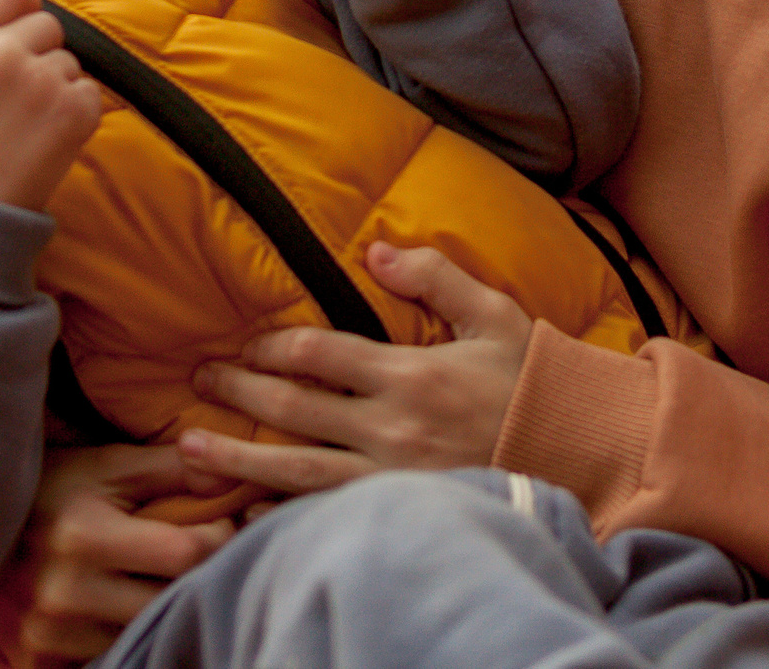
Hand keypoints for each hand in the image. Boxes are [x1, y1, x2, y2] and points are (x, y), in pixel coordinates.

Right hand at [0, 0, 102, 210]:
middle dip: (35, 48)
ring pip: (67, 60)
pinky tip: (44, 133)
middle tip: (14, 87)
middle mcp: (6, 52)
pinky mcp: (74, 111)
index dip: (17, 6)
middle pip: (45, 25)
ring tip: (23, 117)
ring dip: (54, 81)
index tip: (15, 28)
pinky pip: (88, 91)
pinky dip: (74, 109)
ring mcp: (44, 81)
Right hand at [0, 444, 235, 667]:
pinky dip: (125, 637)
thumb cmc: (48, 488)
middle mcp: (66, 593)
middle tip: (201, 555)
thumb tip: (234, 472)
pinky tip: (124, 607)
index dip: (219, 537)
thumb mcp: (106, 466)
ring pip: (144, 634)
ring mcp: (50, 636)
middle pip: (171, 601)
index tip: (220, 525)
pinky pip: (108, 658)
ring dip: (163, 609)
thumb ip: (172, 468)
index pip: (187, 553)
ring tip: (160, 578)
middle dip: (197, 577)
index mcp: (85, 537)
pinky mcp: (38, 663)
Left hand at [178, 243, 531, 496]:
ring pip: (297, 471)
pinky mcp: (397, 516)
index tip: (244, 347)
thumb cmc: (531, 382)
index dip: (272, 348)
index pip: (319, 355)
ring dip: (237, 459)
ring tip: (188, 451)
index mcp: (410, 374)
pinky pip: (325, 517)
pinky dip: (279, 514)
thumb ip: (434, 276)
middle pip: (294, 410)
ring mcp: (391, 480)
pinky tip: (242, 511)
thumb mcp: (493, 314)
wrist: (580, 455)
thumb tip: (374, 251)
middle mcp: (392, 429)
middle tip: (199, 381)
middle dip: (238, 394)